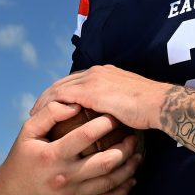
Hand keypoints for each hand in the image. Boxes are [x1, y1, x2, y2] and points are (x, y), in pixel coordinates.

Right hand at [0, 99, 142, 194]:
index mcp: (52, 156)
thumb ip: (49, 113)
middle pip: (104, 162)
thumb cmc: (21, 158)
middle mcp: (63, 177)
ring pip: (109, 182)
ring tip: (139, 153)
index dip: (104, 123)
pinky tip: (132, 177)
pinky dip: (123, 189)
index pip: (84, 136)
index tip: (116, 114)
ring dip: (129, 167)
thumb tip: (74, 104)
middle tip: (134, 134)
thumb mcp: (27, 132)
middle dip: (125, 147)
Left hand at [30, 65, 167, 130]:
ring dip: (45, 102)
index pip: (77, 80)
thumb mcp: (130, 104)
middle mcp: (97, 72)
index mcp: (106, 73)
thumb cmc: (151, 109)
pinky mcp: (91, 91)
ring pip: (58, 88)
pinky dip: (50, 106)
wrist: (159, 104)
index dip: (62, 92)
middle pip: (64, 82)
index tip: (53, 106)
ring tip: (34, 116)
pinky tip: (43, 117)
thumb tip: (112, 122)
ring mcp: (93, 80)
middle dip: (49, 96)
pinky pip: (61, 97)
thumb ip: (117, 107)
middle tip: (36, 111)